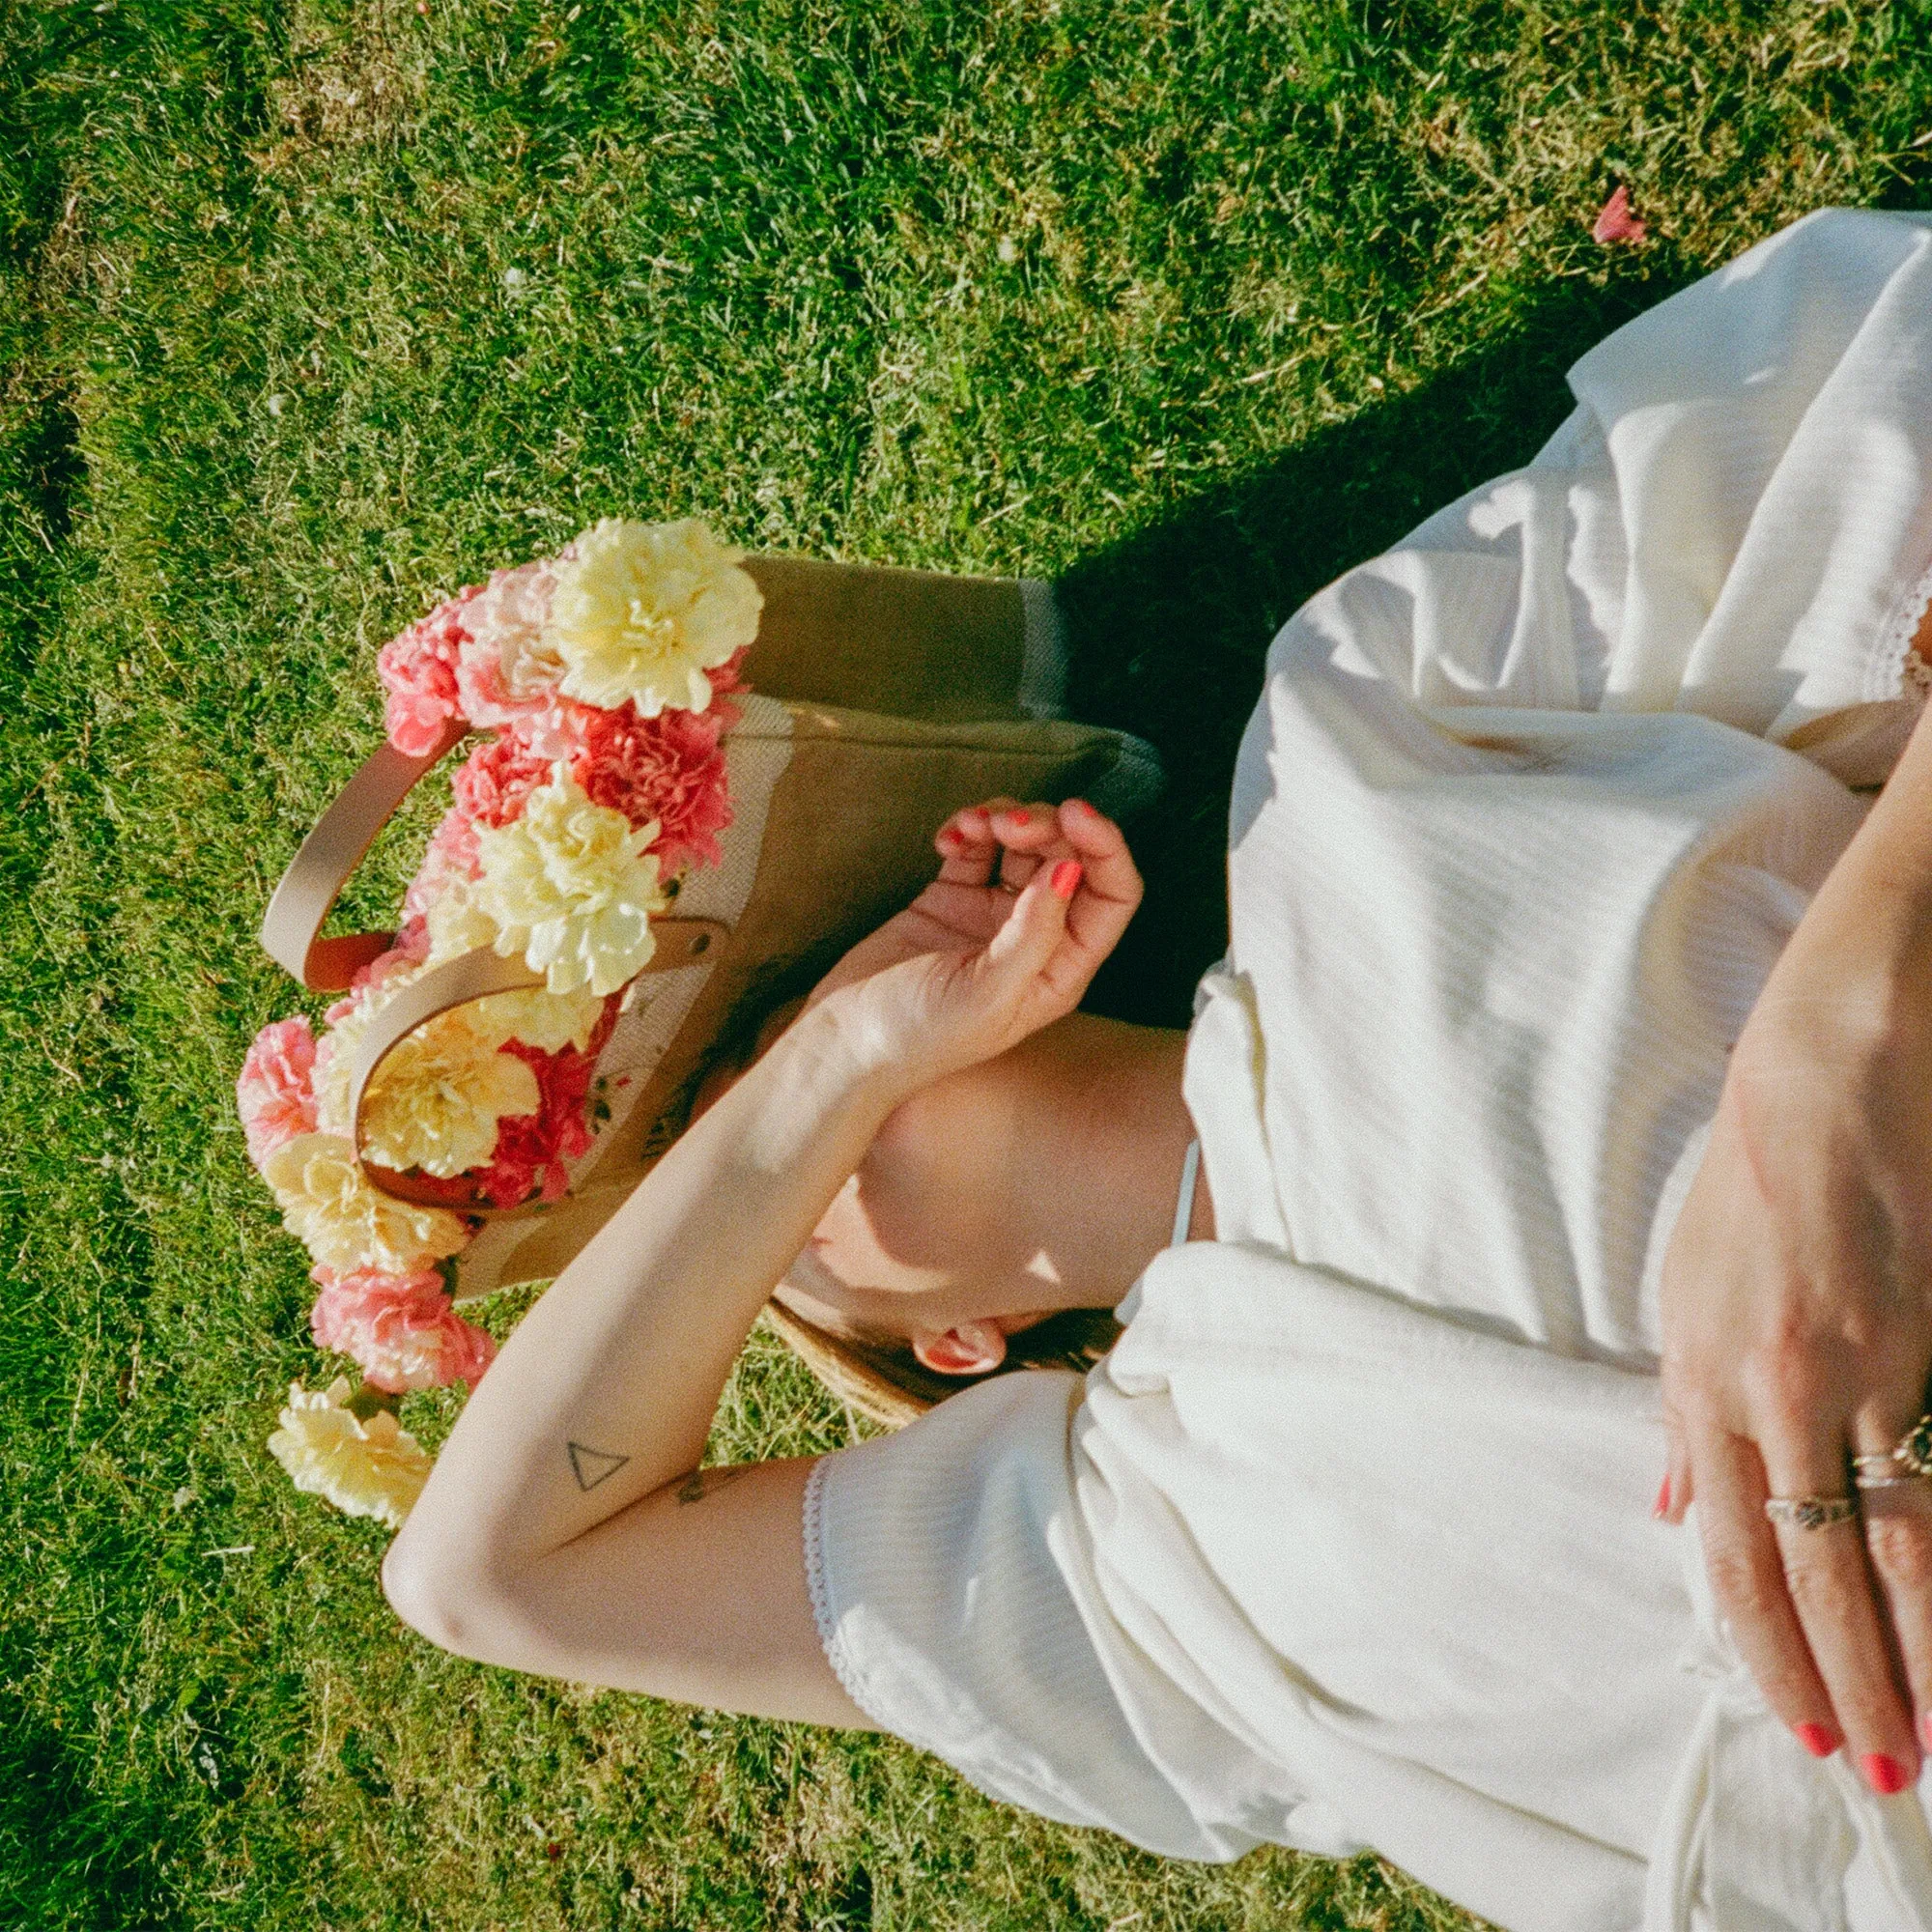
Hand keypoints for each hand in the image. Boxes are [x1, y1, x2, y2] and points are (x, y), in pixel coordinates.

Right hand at [810, 796, 1142, 1087]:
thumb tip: (1072, 868)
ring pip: (1024, 846)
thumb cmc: (919, 1036)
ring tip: (971, 824)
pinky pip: (976, 848)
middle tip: (1006, 823)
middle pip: (1068, 858)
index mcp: (1059, 968)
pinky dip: (967, 830)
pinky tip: (944, 839)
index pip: (1112, 897)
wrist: (843, 1043)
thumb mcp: (987, 992)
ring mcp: (993, 917)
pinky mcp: (952, 899)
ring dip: (1004, 820)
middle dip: (1045, 826)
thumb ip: (1034, 932)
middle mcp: (1035, 940)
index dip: (1105, 848)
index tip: (1074, 813)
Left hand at [1658, 931, 1931, 1791]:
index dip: (1768, 1649)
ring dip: (1916, 1652)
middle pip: (1810, 1570)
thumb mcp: (1683, 1295)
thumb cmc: (1749, 1190)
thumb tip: (1665, 1508)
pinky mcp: (1926, 1350)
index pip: (1729, 1551)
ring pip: (1895, 1546)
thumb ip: (1679, 1415)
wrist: (1826, 1086)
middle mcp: (1768, 1392)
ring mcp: (1856, 1372)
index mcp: (1698, 1383)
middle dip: (1848, 1680)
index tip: (1801, 1720)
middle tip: (1879, 1766)